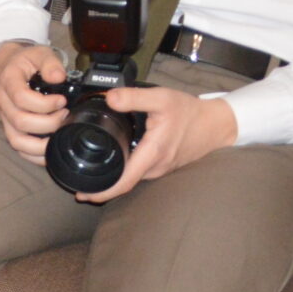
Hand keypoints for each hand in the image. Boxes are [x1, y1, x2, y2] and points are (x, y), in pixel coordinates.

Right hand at [0, 40, 71, 160]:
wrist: (4, 66)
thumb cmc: (24, 61)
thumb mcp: (39, 53)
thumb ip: (50, 63)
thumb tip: (59, 77)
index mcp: (8, 81)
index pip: (21, 98)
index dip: (45, 103)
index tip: (62, 100)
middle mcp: (3, 102)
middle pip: (21, 121)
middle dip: (49, 122)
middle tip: (64, 114)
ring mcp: (4, 117)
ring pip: (17, 140)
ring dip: (41, 143)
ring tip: (59, 133)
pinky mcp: (9, 127)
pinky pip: (18, 148)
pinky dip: (34, 154)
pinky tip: (51, 148)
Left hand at [70, 86, 238, 203]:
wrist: (217, 124)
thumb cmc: (190, 112)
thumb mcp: (161, 98)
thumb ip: (133, 97)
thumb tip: (108, 98)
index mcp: (152, 154)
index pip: (124, 182)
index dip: (102, 191)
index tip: (82, 193)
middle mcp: (155, 167)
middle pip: (124, 183)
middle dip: (101, 186)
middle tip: (76, 181)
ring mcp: (160, 169)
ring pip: (131, 179)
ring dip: (112, 179)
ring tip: (88, 172)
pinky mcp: (163, 166)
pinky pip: (139, 173)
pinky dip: (123, 172)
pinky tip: (112, 163)